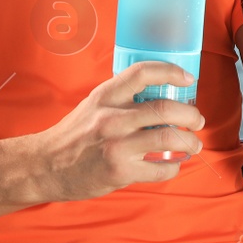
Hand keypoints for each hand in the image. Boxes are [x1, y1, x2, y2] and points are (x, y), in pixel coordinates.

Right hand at [32, 61, 205, 201]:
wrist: (44, 166)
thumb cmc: (72, 135)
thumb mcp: (93, 105)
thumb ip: (121, 99)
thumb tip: (159, 95)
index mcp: (106, 96)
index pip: (143, 73)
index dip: (170, 72)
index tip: (187, 79)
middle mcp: (112, 118)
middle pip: (165, 108)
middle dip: (191, 114)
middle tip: (197, 120)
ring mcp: (116, 145)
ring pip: (168, 138)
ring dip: (190, 141)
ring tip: (194, 144)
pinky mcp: (119, 171)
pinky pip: (160, 168)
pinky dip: (174, 167)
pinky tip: (174, 164)